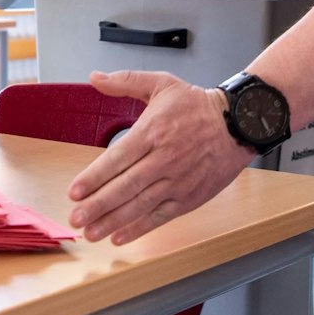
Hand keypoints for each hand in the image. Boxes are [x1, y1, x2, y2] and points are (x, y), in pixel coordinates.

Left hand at [67, 70, 253, 244]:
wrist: (239, 124)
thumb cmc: (197, 106)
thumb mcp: (162, 84)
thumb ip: (125, 81)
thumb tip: (94, 77)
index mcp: (153, 132)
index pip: (117, 158)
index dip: (94, 177)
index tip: (74, 191)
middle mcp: (163, 159)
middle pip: (125, 187)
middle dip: (98, 205)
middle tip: (76, 218)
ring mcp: (177, 181)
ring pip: (140, 205)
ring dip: (113, 221)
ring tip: (91, 232)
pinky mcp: (189, 197)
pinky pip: (161, 216)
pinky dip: (140, 228)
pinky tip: (120, 237)